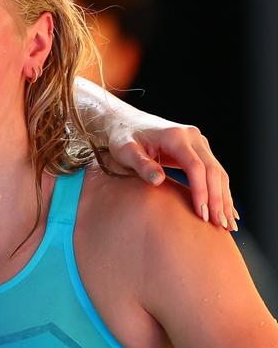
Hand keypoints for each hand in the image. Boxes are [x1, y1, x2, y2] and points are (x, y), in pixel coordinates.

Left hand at [104, 113, 235, 230]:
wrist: (126, 122)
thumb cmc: (123, 138)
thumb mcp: (125, 151)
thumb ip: (141, 165)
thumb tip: (158, 180)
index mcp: (175, 137)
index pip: (196, 167)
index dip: (201, 190)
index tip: (201, 213)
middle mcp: (192, 137)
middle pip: (213, 170)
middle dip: (218, 199)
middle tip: (219, 225)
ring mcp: (198, 143)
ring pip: (218, 172)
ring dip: (224, 198)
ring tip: (226, 224)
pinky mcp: (198, 150)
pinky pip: (214, 173)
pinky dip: (220, 191)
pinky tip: (225, 209)